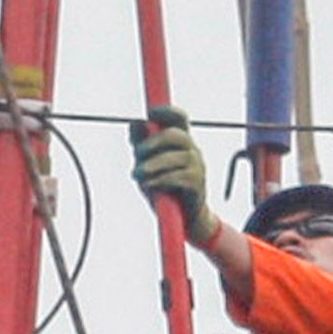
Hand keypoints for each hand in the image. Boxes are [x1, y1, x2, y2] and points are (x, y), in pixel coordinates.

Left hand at [131, 109, 217, 246]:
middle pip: (176, 135)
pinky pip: (178, 177)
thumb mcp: (148, 165)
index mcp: (182, 143)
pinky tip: (148, 185)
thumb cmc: (164, 189)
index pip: (180, 119)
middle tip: (137, 153)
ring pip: (175, 157)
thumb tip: (134, 123)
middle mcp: (193, 151)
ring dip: (153, 165)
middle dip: (154, 141)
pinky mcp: (198, 185)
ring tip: (137, 174)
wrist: (185, 221)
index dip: (167, 112)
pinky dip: (160, 180)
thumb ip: (141, 146)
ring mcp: (198, 167)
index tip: (151, 113)